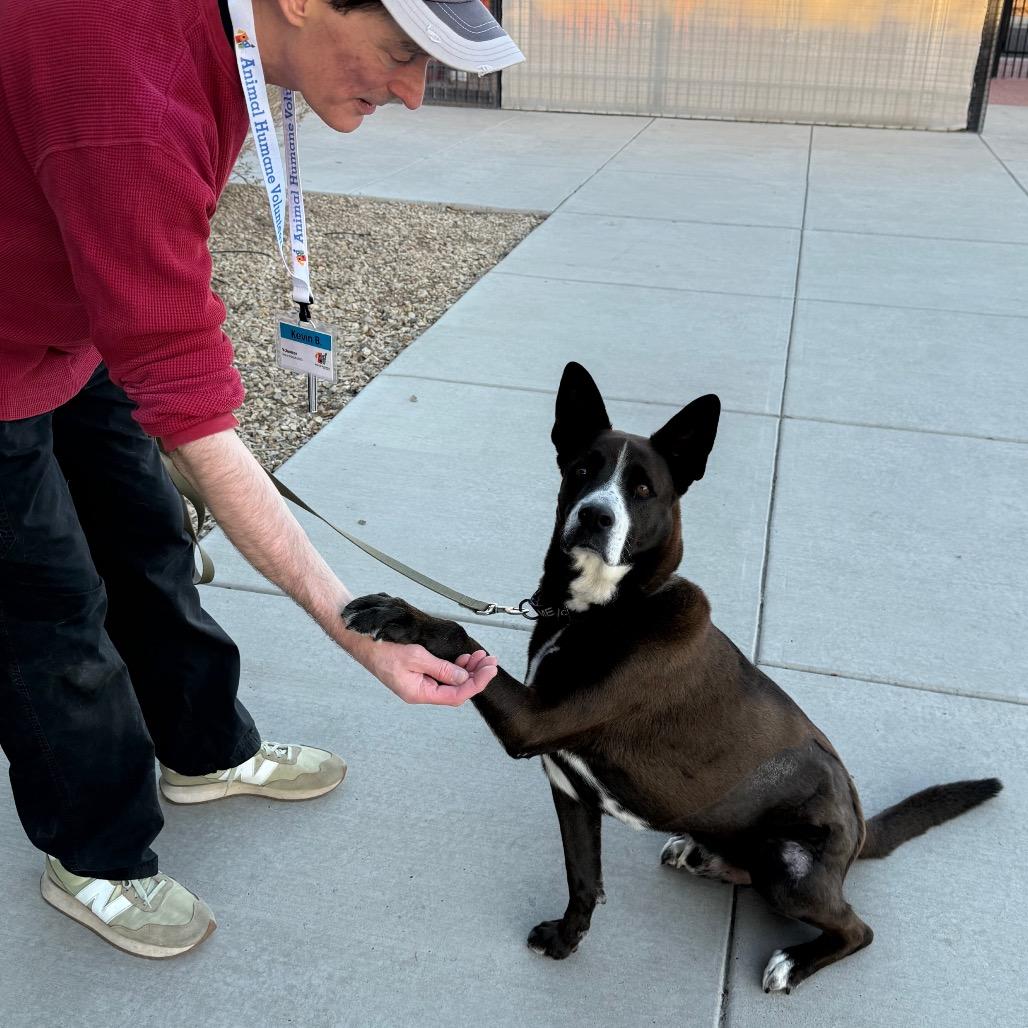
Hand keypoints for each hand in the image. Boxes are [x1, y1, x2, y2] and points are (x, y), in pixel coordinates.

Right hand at [348, 634, 496, 705]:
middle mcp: (420, 691)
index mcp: (419, 693)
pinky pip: (441, 675)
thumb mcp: (416, 657)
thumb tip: (463, 677)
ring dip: (467, 669)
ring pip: (450, 682)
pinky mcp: (417, 674)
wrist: (361, 640)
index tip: (489, 670)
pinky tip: (464, 658)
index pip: (456, 695)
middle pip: (456, 689)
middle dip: (475, 675)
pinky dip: (455, 666)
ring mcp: (419, 683)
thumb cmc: (383, 649)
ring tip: (480, 656)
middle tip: (490, 660)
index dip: (476, 683)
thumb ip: (441, 669)